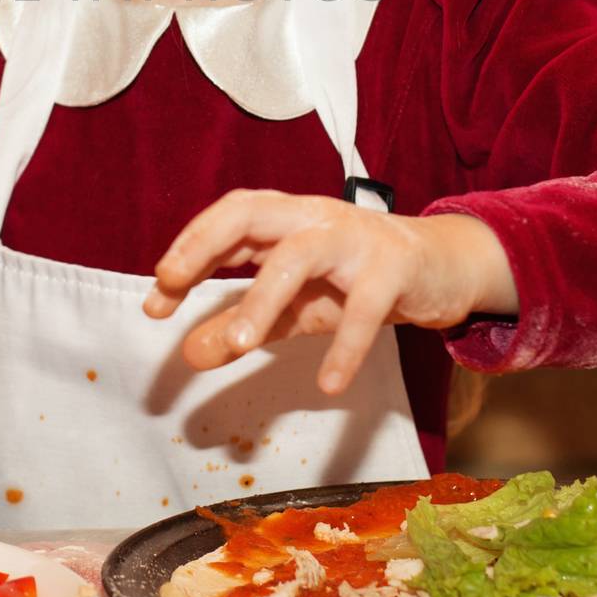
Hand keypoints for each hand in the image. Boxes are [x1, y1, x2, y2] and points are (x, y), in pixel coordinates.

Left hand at [143, 190, 517, 395]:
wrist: (440, 267)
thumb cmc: (354, 278)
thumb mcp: (294, 305)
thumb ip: (242, 323)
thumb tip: (188, 354)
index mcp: (284, 219)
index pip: (226, 221)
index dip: (187, 251)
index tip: (156, 300)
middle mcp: (312, 218)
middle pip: (250, 214)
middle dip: (205, 243)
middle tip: (171, 283)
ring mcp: (355, 239)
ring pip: (299, 256)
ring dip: (262, 299)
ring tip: (237, 346)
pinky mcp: (395, 269)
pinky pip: (365, 306)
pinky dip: (345, 345)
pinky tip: (328, 382)